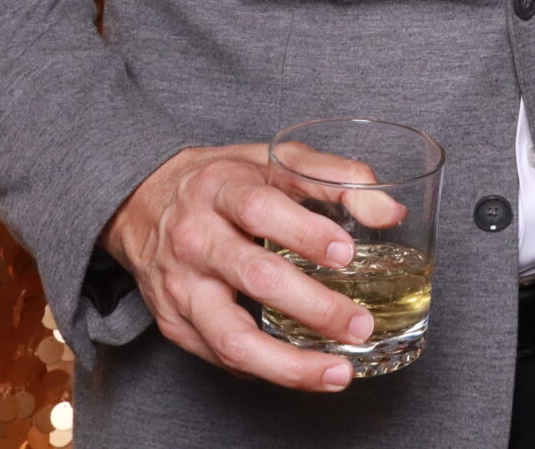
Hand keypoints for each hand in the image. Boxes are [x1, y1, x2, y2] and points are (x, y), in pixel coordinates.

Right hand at [100, 143, 370, 390]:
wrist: (143, 204)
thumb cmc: (223, 181)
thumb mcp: (274, 162)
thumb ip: (337, 179)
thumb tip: (392, 213)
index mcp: (219, 189)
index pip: (260, 208)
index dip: (305, 232)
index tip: (346, 254)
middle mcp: (195, 239)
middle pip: (255, 277)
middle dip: (314, 306)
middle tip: (360, 323)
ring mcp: (181, 288)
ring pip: (232, 338)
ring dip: (290, 364)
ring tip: (337, 372)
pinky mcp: (174, 325)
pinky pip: (222, 357)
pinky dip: (266, 369)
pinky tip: (302, 370)